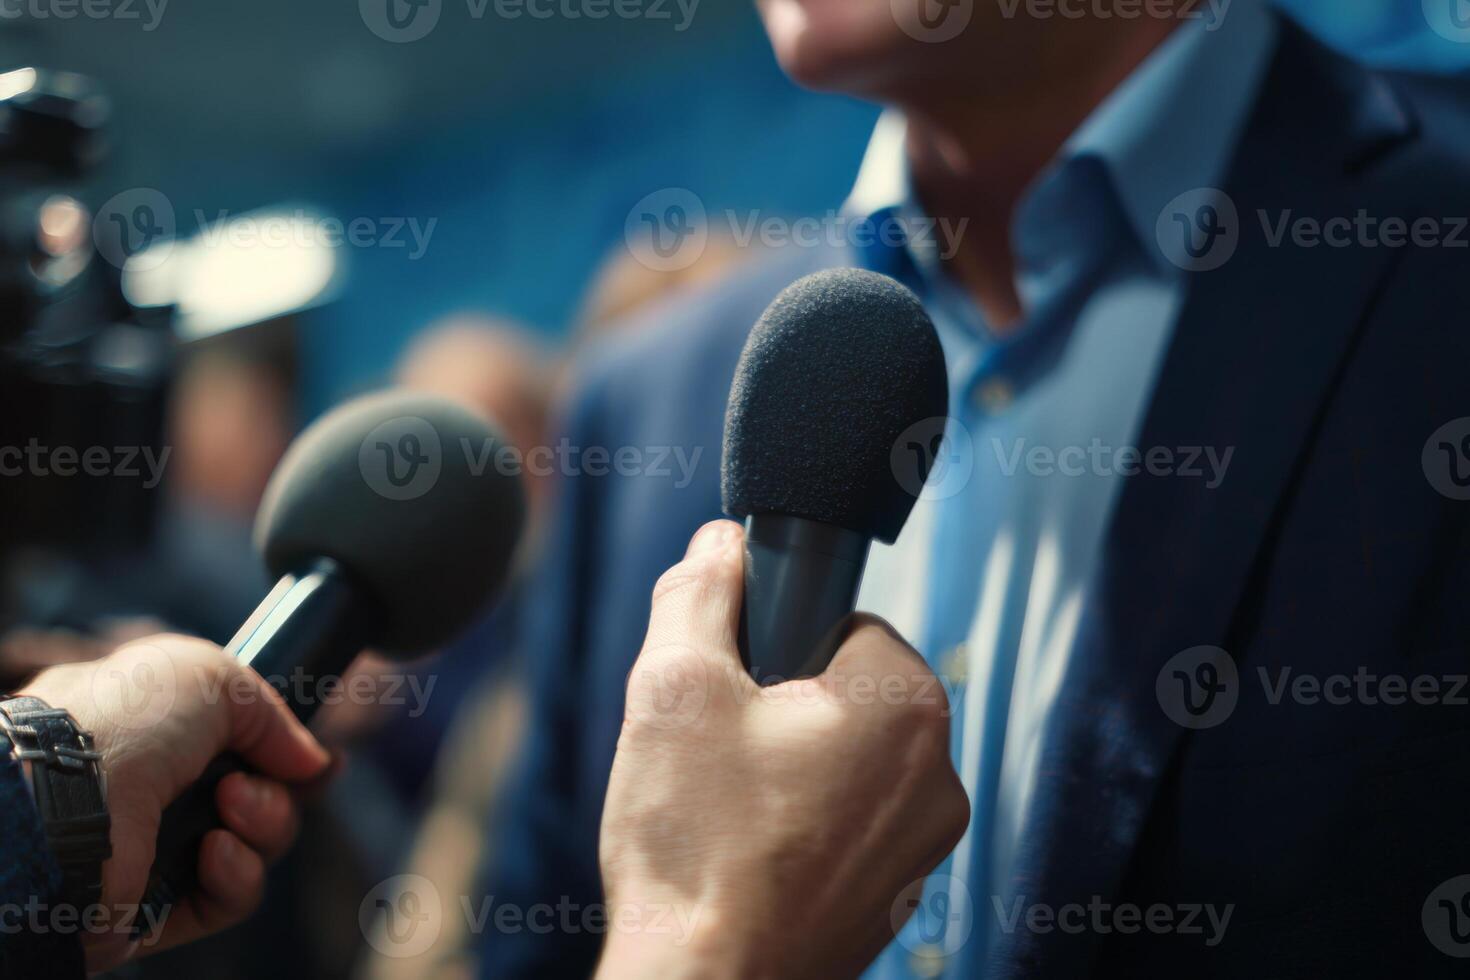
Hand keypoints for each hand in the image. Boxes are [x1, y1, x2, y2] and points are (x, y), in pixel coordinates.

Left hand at [19, 634, 330, 971]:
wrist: (66, 797)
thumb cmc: (126, 723)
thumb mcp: (210, 676)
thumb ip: (270, 712)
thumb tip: (310, 761)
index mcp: (149, 732)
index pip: (234, 747)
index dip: (280, 752)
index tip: (311, 760)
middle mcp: (150, 793)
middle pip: (257, 800)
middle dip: (274, 792)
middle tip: (242, 783)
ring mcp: (152, 852)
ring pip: (252, 847)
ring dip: (262, 825)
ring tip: (229, 810)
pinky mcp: (154, 909)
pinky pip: (228, 898)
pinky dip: (237, 875)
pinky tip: (216, 851)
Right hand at [597, 520, 968, 979]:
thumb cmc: (695, 842)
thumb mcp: (675, 685)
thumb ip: (699, 591)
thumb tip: (720, 543)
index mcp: (904, 704)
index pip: (842, 618)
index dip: (773, 640)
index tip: (735, 684)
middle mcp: (936, 772)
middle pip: (845, 689)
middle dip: (779, 704)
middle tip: (717, 749)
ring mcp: (921, 843)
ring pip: (844, 757)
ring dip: (788, 763)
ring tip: (727, 806)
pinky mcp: (894, 893)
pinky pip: (848, 820)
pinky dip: (801, 821)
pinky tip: (747, 851)